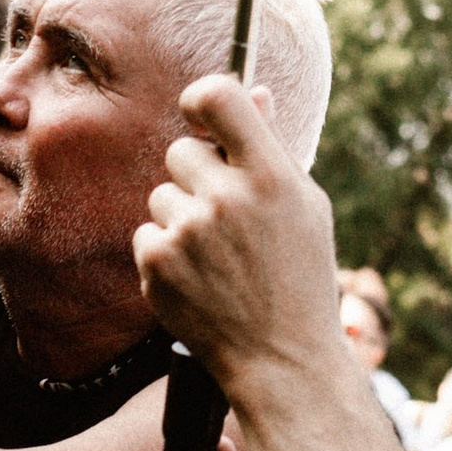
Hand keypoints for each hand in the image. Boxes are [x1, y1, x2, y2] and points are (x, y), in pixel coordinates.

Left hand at [130, 74, 343, 403]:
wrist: (282, 360)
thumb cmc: (300, 277)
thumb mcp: (304, 207)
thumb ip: (271, 147)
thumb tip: (253, 90)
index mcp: (271, 175)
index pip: (218, 95)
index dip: (202, 98)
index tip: (202, 114)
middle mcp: (226, 198)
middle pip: (180, 150)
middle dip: (197, 176)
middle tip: (225, 215)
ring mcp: (187, 233)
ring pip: (161, 195)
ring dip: (181, 218)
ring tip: (218, 257)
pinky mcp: (156, 265)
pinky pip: (146, 234)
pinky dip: (166, 254)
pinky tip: (200, 280)